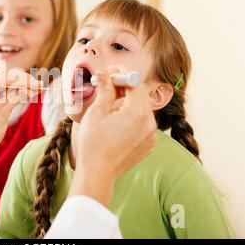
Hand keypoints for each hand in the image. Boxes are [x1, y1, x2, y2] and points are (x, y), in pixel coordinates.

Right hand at [69, 70, 156, 205]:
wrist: (97, 173)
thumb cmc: (93, 144)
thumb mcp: (96, 113)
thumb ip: (105, 90)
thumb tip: (104, 74)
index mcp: (137, 113)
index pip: (135, 83)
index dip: (123, 74)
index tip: (111, 71)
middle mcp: (149, 123)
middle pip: (141, 95)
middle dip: (125, 87)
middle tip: (109, 83)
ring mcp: (151, 136)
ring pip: (142, 109)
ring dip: (128, 102)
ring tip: (109, 103)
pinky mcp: (148, 145)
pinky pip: (143, 123)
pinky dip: (132, 117)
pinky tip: (116, 121)